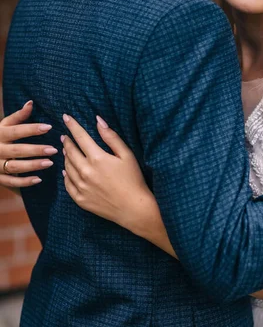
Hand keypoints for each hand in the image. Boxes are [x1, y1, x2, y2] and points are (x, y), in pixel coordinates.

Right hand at [0, 101, 56, 187]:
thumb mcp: (4, 124)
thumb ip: (18, 116)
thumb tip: (31, 102)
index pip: (16, 131)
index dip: (32, 129)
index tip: (49, 127)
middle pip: (17, 150)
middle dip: (36, 150)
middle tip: (53, 149)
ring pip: (15, 167)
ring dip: (33, 166)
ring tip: (50, 163)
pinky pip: (11, 182)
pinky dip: (24, 182)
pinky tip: (39, 179)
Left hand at [62, 114, 152, 231]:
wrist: (134, 209)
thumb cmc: (134, 179)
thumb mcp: (127, 155)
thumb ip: (111, 137)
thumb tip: (98, 121)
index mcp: (97, 158)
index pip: (80, 137)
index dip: (73, 126)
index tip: (66, 117)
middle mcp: (85, 172)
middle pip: (70, 151)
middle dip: (67, 141)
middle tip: (65, 135)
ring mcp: (81, 187)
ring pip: (67, 167)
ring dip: (65, 156)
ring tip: (66, 150)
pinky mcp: (80, 200)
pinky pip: (68, 184)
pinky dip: (65, 175)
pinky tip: (66, 171)